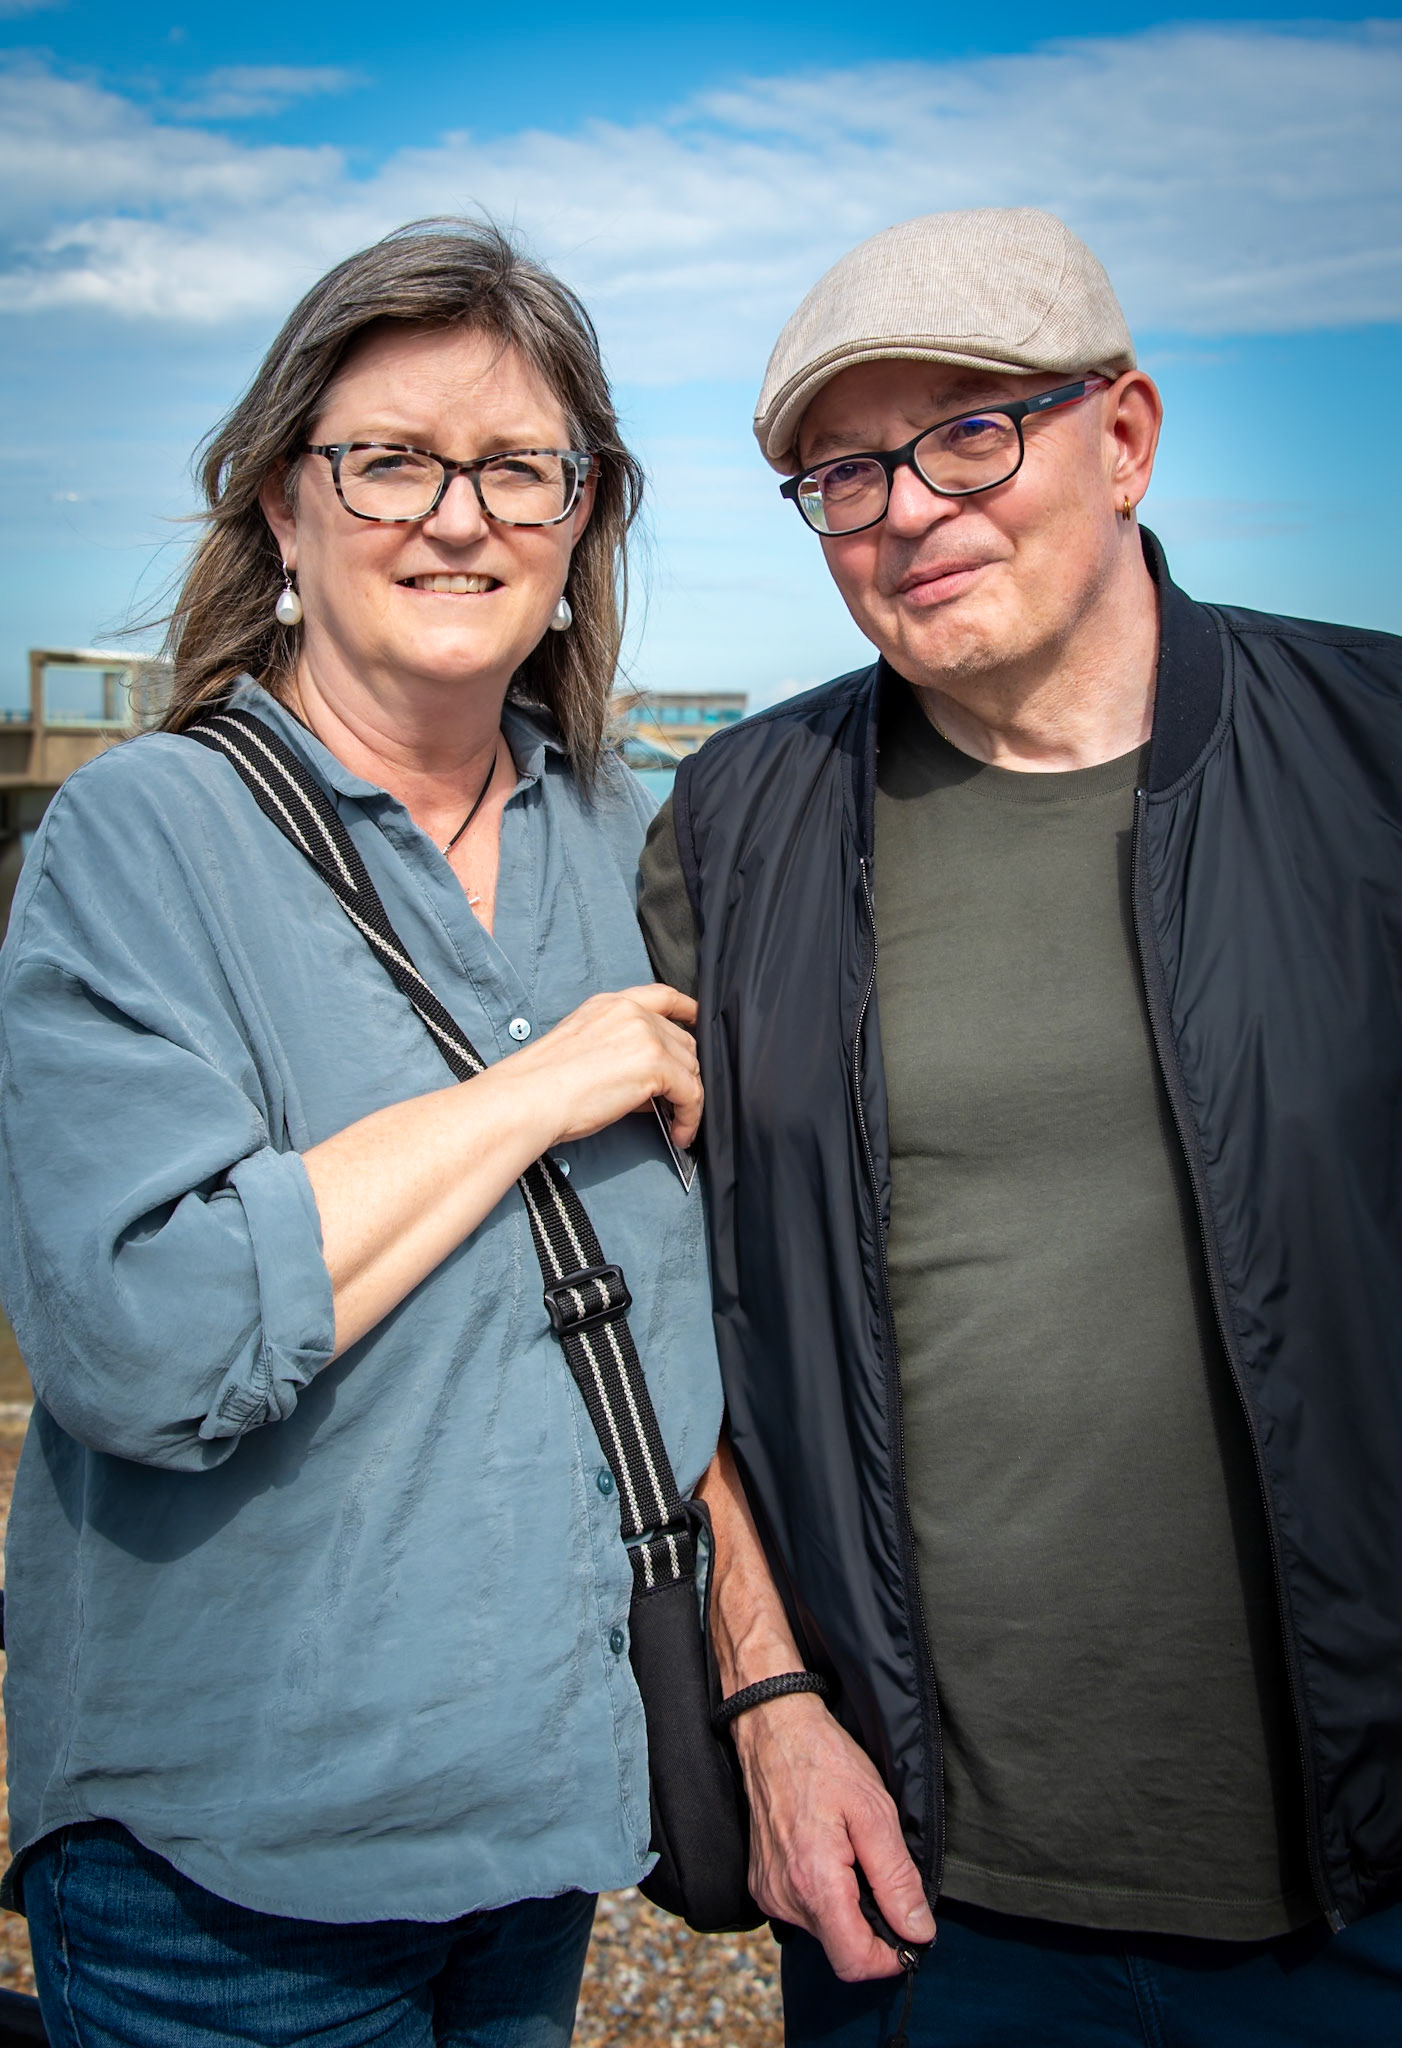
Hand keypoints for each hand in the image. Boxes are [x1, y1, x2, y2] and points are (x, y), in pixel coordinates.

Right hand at [511, 984, 702, 1151]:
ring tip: (676, 1123)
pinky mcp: (655, 1065)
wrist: (528, 1098)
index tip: (697, 1021)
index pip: (662, 996)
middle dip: (684, 1072)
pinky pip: (691, 1094)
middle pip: (682, 1039)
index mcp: (610, 1005)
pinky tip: (679, 1133)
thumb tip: (653, 1085)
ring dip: (688, 1098)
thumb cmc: (542, 1086)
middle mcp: (631, 1013)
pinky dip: (690, 1117)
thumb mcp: (586, 1051)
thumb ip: (624, 1054)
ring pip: (691, 1067)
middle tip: (674, 1102)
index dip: (687, 1010)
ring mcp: (645, 1036)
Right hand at [733, 1693, 935, 1981]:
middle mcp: (784, 1897)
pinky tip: (830, 1853)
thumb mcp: (876, 1813)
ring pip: (823, 1930)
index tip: (908, 1931)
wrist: (774, 1728)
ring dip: (847, 1907)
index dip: (889, 1958)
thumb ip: (897, 1880)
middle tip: (881, 1872)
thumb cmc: (825, 1761)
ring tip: (851, 1853)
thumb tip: (918, 1932)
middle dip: (871, 1925)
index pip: (854, 1962)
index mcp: (814, 1883)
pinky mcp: (761, 1883)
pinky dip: (824, 1894)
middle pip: (840, 1948)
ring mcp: (768, 1892)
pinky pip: (802, 1910)